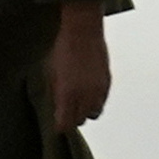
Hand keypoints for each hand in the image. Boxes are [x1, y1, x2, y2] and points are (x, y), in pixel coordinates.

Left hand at [45, 6, 111, 131]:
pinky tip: (87, 92)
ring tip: (77, 103)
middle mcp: (86, 95)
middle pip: (81, 121)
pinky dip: (95, 101)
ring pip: (94, 113)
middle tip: (65, 113)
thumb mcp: (50, 72)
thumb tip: (57, 108)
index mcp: (68, 93)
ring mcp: (99, 89)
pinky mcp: (108, 82)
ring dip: (86, 111)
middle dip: (73, 119)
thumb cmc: (62, 48)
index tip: (57, 125)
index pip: (66, 123)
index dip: (61, 126)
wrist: (83, 31)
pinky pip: (102, 101)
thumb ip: (55, 93)